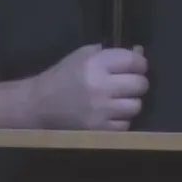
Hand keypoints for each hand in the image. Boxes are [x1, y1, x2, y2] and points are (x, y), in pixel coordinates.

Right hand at [33, 43, 148, 130]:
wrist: (40, 104)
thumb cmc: (64, 75)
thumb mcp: (84, 55)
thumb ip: (113, 53)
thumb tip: (140, 52)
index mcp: (95, 64)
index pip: (134, 61)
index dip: (140, 63)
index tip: (137, 66)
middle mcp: (100, 86)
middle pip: (140, 84)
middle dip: (137, 82)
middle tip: (128, 84)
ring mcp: (100, 110)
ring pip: (136, 106)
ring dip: (130, 102)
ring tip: (118, 100)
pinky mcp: (99, 129)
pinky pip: (126, 124)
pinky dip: (121, 119)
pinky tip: (109, 114)